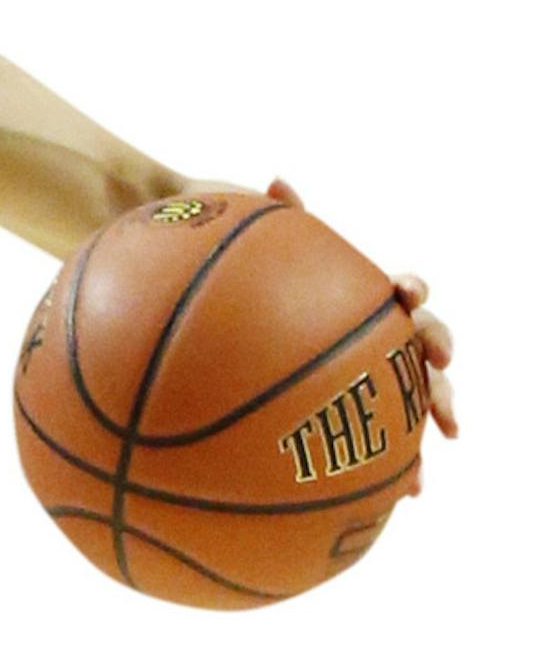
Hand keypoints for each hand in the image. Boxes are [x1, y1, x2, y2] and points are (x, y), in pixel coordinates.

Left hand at [262, 178, 457, 469]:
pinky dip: (396, 467)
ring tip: (441, 446)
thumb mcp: (264, 256)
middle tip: (442, 376)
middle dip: (437, 363)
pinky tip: (403, 491)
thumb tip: (275, 180)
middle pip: (423, 347)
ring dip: (432, 415)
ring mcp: (372, 378)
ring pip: (415, 398)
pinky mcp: (361, 418)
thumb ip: (281, 224)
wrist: (229, 327)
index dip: (411, 294)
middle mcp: (378, 339)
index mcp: (365, 303)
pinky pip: (385, 446)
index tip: (405, 294)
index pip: (402, 296)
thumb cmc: (251, 287)